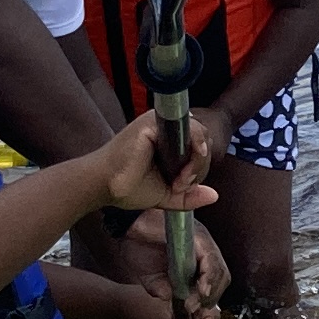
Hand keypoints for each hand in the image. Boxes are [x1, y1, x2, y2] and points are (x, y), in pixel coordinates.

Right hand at [92, 109, 218, 217]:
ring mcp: (160, 121)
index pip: (200, 145)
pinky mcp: (153, 122)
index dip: (199, 166)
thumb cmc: (129, 187)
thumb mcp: (167, 195)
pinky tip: (180, 173)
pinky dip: (193, 153)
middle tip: (181, 186)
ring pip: (201, 134)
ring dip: (196, 163)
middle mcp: (166, 126)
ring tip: (178, 182)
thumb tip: (214, 196)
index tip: (184, 186)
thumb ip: (189, 196)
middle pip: (204, 140)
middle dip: (199, 167)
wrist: (104, 187)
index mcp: (169, 139)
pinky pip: (190, 130)